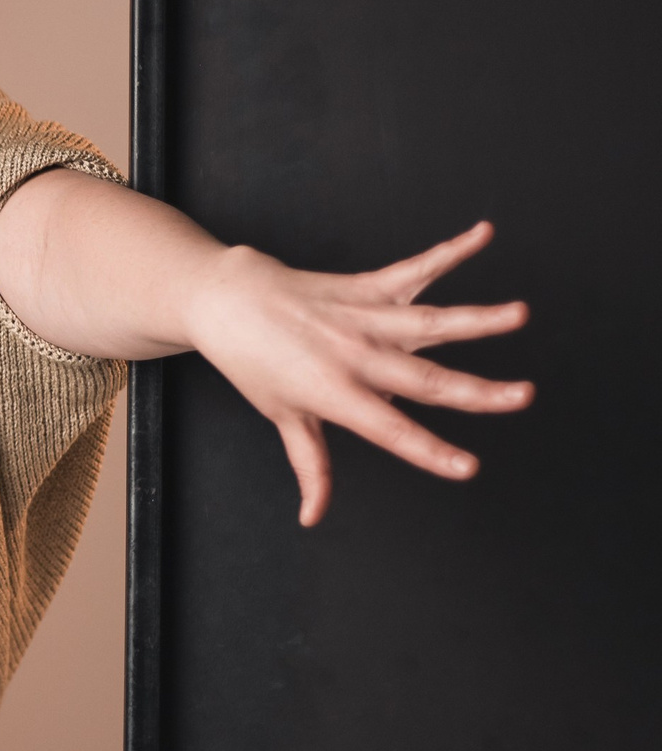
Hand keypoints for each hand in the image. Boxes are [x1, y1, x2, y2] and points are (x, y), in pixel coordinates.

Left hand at [187, 221, 531, 526]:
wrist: (226, 302)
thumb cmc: (254, 364)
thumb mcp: (282, 418)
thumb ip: (310, 466)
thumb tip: (313, 516)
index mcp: (335, 394)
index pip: (390, 430)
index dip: (429, 452)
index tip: (468, 468)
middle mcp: (354, 355)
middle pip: (425, 378)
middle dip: (478, 391)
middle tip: (523, 396)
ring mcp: (362, 317)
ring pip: (428, 321)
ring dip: (476, 318)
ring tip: (519, 314)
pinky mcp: (365, 286)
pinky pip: (413, 268)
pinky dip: (450, 251)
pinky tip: (482, 234)